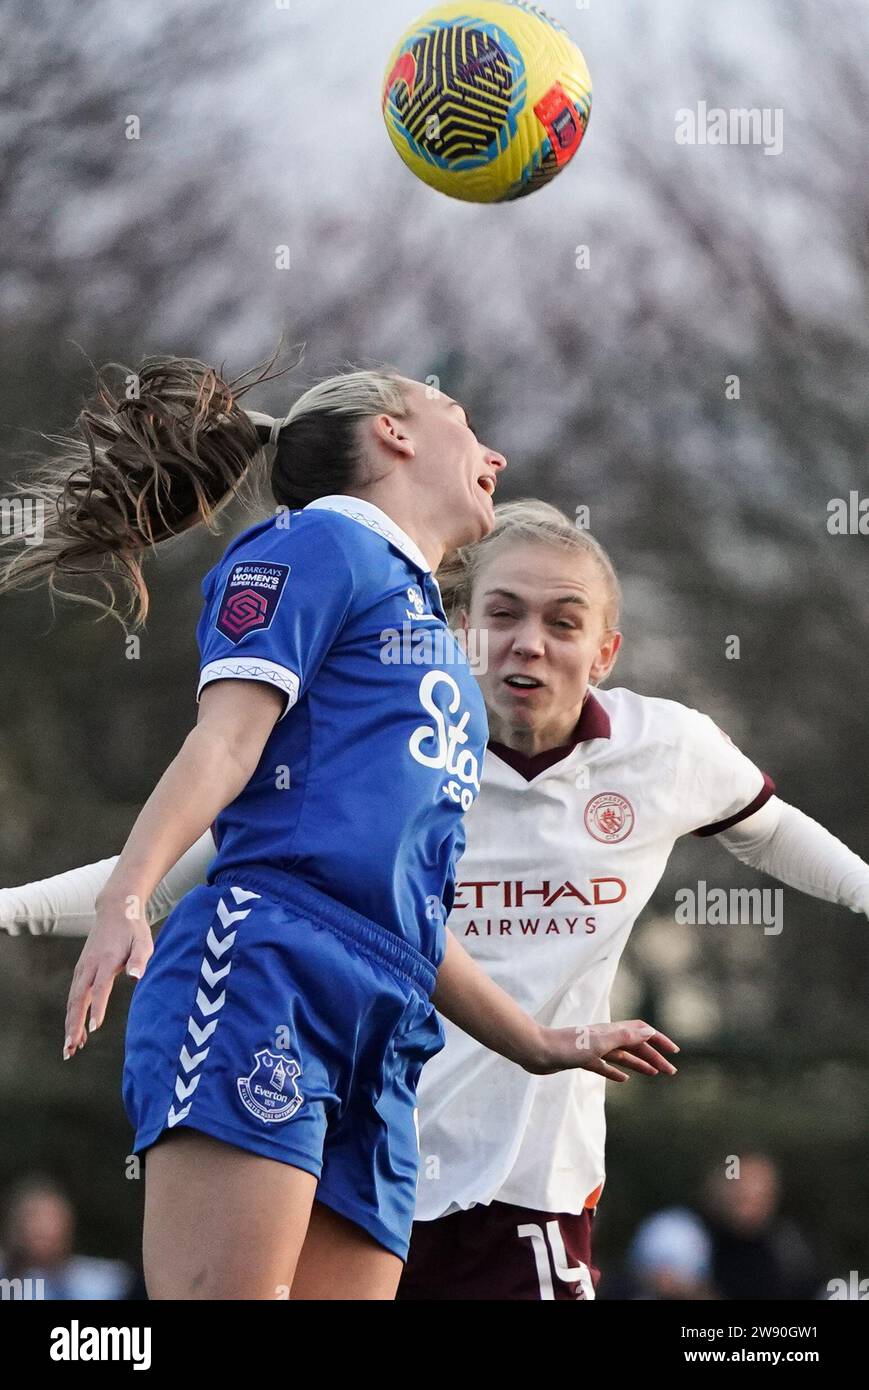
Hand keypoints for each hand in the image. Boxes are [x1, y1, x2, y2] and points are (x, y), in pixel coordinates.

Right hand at [63, 897, 152, 1059]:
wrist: (115, 909)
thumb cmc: (133, 929)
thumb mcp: (144, 941)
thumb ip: (140, 959)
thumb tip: (136, 977)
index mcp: (107, 960)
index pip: (100, 988)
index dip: (97, 1008)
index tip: (93, 1029)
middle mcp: (90, 966)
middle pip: (78, 999)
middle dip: (73, 1025)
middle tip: (70, 1049)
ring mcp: (82, 968)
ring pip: (73, 1000)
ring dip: (70, 1024)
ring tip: (71, 1049)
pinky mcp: (81, 971)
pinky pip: (75, 996)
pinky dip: (73, 1014)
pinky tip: (76, 1032)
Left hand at [527, 1019, 678, 1080]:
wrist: (537, 1051)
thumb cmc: (567, 1047)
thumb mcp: (600, 1043)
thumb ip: (625, 1037)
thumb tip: (649, 1032)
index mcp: (611, 1032)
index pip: (641, 1032)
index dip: (659, 1041)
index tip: (674, 1053)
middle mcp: (604, 1038)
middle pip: (635, 1045)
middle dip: (654, 1056)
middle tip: (671, 1071)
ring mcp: (593, 1049)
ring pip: (622, 1056)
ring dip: (640, 1063)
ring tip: (655, 1073)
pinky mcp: (581, 1060)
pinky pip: (605, 1066)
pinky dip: (616, 1072)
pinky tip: (623, 1079)